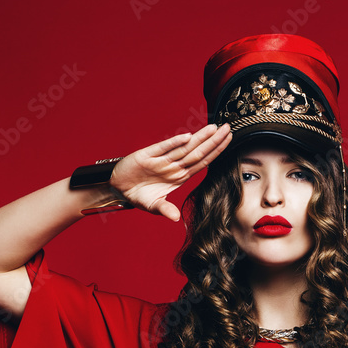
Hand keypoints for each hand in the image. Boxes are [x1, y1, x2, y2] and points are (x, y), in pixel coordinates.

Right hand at [108, 123, 232, 221]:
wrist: (119, 188)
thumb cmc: (139, 195)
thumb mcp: (153, 206)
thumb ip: (165, 210)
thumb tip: (176, 218)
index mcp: (179, 176)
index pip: (202, 162)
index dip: (215, 152)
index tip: (228, 141)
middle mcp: (173, 166)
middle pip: (197, 153)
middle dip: (213, 141)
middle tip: (228, 128)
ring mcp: (161, 160)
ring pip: (184, 148)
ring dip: (199, 138)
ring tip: (214, 128)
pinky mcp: (146, 155)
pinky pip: (163, 148)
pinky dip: (174, 143)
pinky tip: (187, 137)